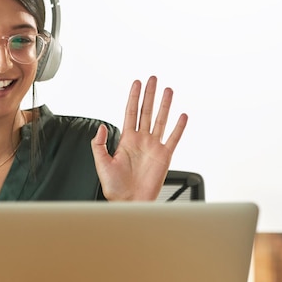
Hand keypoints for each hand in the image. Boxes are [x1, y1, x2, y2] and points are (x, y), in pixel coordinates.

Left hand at [91, 76, 187, 200]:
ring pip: (160, 120)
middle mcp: (141, 140)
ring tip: (168, 91)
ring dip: (164, 105)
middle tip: (153, 79)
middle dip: (150, 95)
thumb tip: (102, 127)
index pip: (131, 112)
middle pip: (146, 111)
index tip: (137, 83)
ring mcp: (153, 147)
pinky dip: (179, 127)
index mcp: (126, 140)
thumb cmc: (114, 186)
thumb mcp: (101, 163)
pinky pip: (173, 138)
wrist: (128, 202)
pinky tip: (182, 116)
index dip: (134, 97)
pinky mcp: (164, 156)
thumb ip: (99, 144)